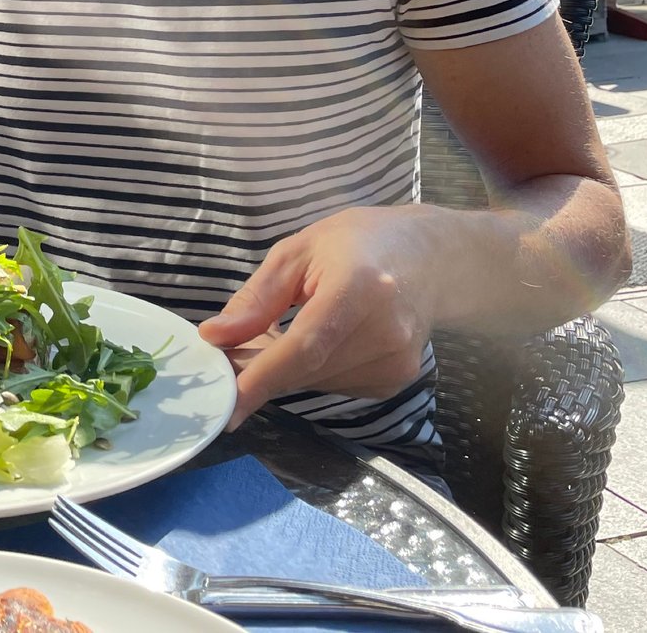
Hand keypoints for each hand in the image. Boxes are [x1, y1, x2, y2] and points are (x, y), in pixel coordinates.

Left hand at [197, 206, 446, 429]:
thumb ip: (258, 297)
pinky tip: (319, 341)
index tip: (227, 403)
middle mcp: (386, 332)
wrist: (432, 259)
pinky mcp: (397, 381)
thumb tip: (214, 336)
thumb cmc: (359, 243)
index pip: (306, 345)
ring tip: (280, 333)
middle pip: (306, 370)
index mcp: (360, 288)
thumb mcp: (299, 251)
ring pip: (317, 382)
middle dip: (260, 369)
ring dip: (286, 370)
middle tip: (229, 352)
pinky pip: (335, 386)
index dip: (263, 376)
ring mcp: (397, 362)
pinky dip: (313, 371)